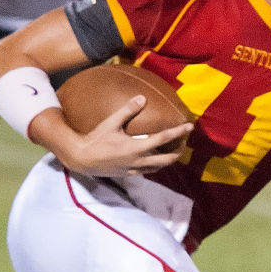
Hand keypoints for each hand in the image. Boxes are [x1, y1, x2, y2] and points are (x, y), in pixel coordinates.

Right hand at [45, 96, 191, 177]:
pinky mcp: (128, 174)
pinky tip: (154, 160)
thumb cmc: (95, 140)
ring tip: (173, 153)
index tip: (189, 126)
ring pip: (157, 168)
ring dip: (167, 161)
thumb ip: (127, 111)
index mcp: (135, 147)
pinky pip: (146, 172)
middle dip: (177, 152)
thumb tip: (142, 98)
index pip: (162, 139)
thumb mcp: (110, 123)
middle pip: (165, 160)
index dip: (177, 132)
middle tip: (184, 145)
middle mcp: (137, 161)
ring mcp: (133, 169)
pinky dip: (154, 166)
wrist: (82, 159)